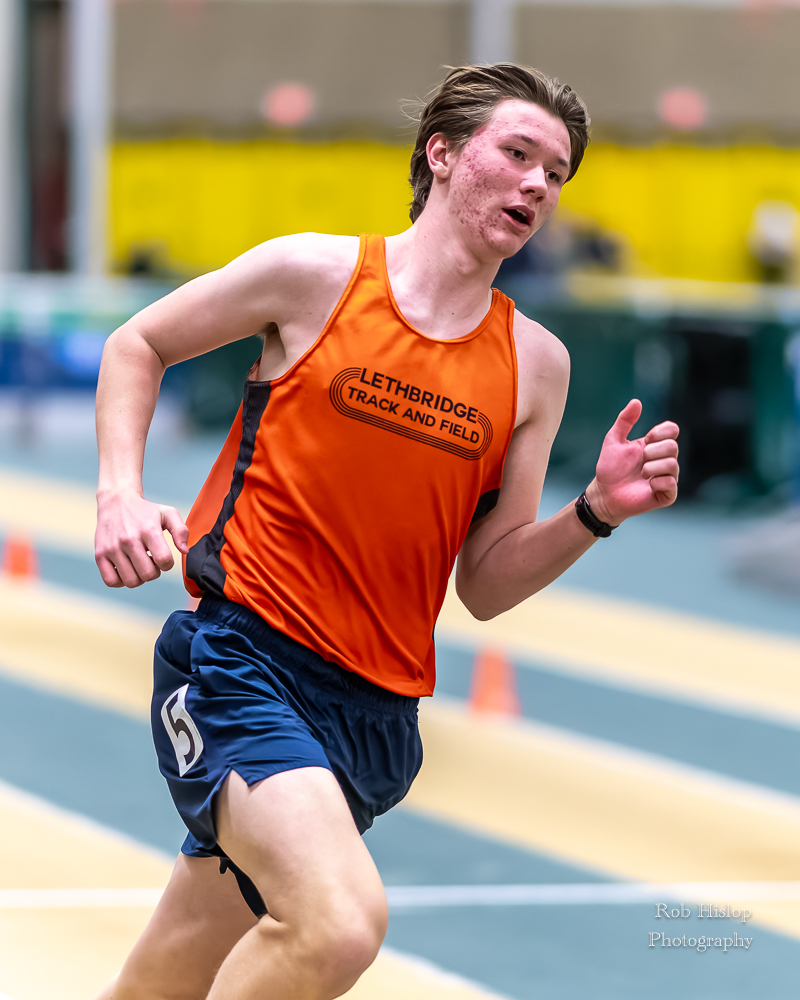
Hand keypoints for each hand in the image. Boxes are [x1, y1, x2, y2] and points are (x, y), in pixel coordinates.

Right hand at [95, 490, 189, 587]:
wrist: (116, 502)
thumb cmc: (145, 511)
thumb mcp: (168, 513)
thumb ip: (181, 531)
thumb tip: (184, 551)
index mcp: (148, 530)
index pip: (164, 560)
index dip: (168, 564)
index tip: (163, 557)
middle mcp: (129, 540)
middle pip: (148, 574)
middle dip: (154, 572)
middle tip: (151, 562)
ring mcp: (112, 548)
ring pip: (131, 581)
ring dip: (139, 578)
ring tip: (139, 564)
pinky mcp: (99, 555)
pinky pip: (111, 581)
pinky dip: (121, 581)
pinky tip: (126, 569)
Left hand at [585, 399, 678, 525]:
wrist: (604, 493)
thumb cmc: (609, 468)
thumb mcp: (613, 440)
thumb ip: (624, 421)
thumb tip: (636, 401)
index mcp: (655, 445)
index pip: (672, 430)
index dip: (660, 432)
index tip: (646, 438)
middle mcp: (664, 460)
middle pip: (673, 446)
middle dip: (652, 451)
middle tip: (640, 460)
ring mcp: (667, 477)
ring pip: (673, 464)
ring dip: (652, 467)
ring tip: (641, 473)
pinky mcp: (666, 494)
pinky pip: (671, 483)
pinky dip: (657, 481)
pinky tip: (648, 484)